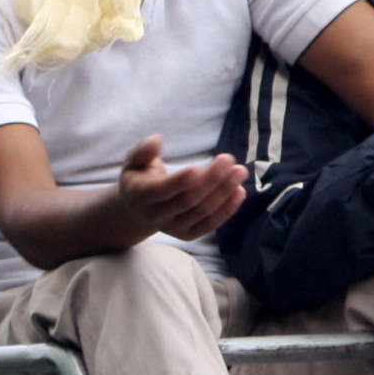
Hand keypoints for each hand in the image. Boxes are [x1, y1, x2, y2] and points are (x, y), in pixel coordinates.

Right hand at [116, 135, 246, 240]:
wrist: (138, 211)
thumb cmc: (139, 179)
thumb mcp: (133, 162)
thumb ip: (143, 151)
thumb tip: (156, 139)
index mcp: (141, 196)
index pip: (161, 191)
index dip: (180, 181)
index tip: (198, 167)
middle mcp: (156, 216)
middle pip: (187, 201)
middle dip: (210, 180)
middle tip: (228, 159)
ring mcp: (173, 228)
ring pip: (202, 212)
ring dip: (224, 192)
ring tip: (240, 172)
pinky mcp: (187, 235)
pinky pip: (210, 224)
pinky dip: (227, 209)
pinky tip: (240, 192)